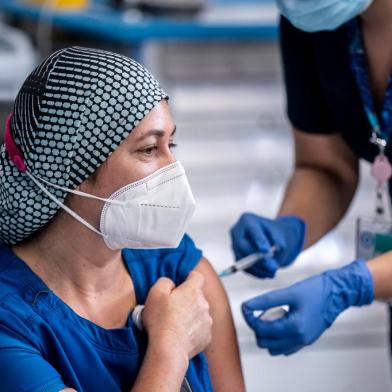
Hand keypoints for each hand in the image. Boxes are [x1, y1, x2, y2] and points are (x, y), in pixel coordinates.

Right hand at [143, 271, 212, 359]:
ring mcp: (207, 321)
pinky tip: (180, 334)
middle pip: (197, 295)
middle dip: (187, 299)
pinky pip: (200, 328)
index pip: (197, 276)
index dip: (189, 278)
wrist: (169, 349)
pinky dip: (193, 330)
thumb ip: (165, 281)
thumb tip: (171, 283)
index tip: (182, 283)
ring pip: (200, 312)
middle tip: (172, 308)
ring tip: (175, 323)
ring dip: (191, 315)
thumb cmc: (161, 321)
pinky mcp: (207, 336)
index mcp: (193, 291)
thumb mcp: (155, 293)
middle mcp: (204, 304)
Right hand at [230, 213, 305, 277]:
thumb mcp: (280, 234)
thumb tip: (272, 254)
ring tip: (273, 273)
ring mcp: (234, 245)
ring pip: (243, 259)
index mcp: (247, 219)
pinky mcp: (236, 257)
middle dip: (258, 258)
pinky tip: (267, 274)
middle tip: (274, 267)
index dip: (258, 240)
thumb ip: (279, 241)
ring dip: (259, 268)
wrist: (270, 238)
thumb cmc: (275, 233)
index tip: (266, 250)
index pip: (252, 230)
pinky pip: (244, 268)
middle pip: (243, 246)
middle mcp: (237, 231)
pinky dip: (256, 272)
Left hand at [242, 260, 373, 355]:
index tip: (246, 307)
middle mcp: (299, 339)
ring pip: (273, 348)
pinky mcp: (305, 341)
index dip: (249, 318)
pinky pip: (284, 347)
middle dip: (258, 327)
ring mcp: (302, 342)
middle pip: (264, 342)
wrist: (336, 293)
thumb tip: (246, 306)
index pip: (261, 330)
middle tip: (261, 311)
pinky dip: (276, 338)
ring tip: (271, 315)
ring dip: (266, 334)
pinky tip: (280, 321)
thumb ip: (265, 300)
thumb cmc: (315, 290)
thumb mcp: (288, 292)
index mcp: (294, 328)